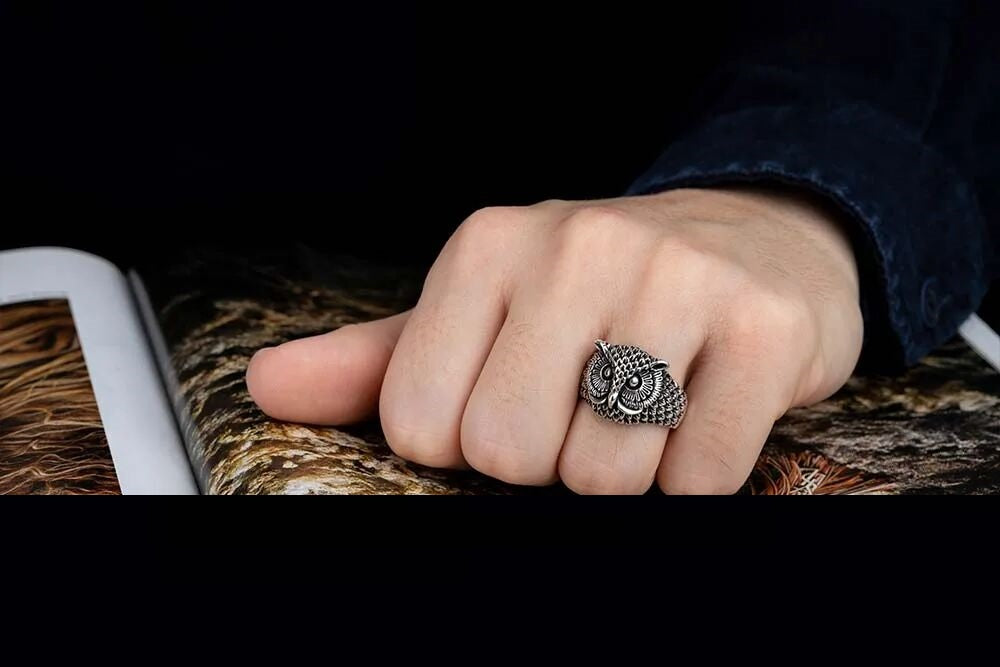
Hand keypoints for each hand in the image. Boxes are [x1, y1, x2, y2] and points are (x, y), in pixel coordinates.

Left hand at [246, 187, 862, 493]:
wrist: (752, 238)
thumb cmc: (595, 294)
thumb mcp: (482, 310)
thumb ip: (380, 360)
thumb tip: (267, 387)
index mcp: (488, 247)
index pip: (423, 426)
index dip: (469, 444)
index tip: (516, 402)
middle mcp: (577, 246)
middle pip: (510, 453)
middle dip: (548, 460)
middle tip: (588, 406)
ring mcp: (676, 280)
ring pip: (605, 476)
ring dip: (625, 467)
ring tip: (650, 402)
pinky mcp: (763, 328)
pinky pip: (699, 478)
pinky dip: (695, 473)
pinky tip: (704, 405)